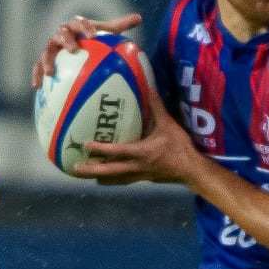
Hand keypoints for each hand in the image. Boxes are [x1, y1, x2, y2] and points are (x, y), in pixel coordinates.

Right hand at [31, 12, 142, 88]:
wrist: (73, 43)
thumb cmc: (91, 38)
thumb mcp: (105, 32)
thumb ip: (119, 26)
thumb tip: (138, 18)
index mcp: (76, 26)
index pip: (80, 23)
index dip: (86, 28)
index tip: (94, 36)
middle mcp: (62, 33)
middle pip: (61, 33)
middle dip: (66, 41)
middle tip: (73, 50)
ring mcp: (52, 46)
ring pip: (47, 50)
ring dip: (47, 60)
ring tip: (50, 71)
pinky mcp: (44, 59)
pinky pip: (37, 67)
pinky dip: (36, 75)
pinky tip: (36, 87)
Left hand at [78, 90, 199, 187]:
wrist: (191, 170)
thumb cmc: (180, 147)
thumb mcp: (169, 125)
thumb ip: (157, 107)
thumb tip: (150, 88)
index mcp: (141, 152)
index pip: (116, 151)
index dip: (100, 149)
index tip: (85, 145)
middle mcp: (137, 166)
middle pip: (110, 171)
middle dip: (92, 170)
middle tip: (76, 169)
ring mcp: (140, 175)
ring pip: (116, 179)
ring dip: (101, 178)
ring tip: (88, 177)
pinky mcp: (144, 179)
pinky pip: (125, 180)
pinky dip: (115, 180)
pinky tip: (108, 179)